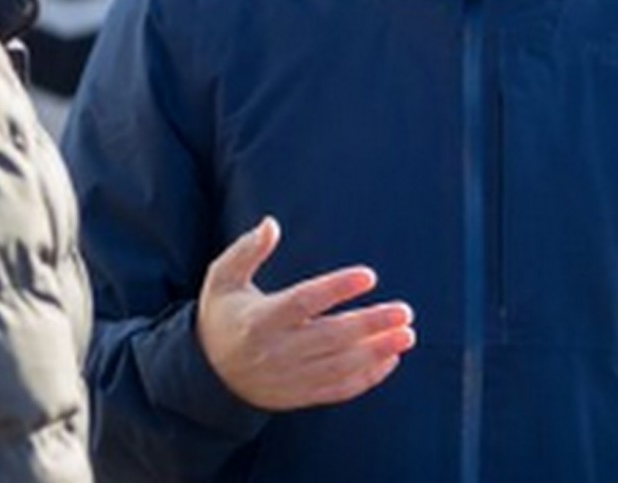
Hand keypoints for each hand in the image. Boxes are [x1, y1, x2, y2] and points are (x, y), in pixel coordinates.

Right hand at [197, 217, 416, 410]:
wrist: (210, 374)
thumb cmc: (222, 316)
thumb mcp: (222, 279)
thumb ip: (247, 250)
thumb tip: (272, 223)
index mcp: (258, 319)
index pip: (303, 302)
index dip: (337, 288)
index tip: (369, 276)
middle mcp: (275, 350)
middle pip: (331, 336)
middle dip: (370, 324)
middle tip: (404, 311)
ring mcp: (289, 376)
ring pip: (341, 365)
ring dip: (377, 351)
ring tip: (407, 334)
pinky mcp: (300, 395)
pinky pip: (340, 388)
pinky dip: (368, 377)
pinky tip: (390, 358)